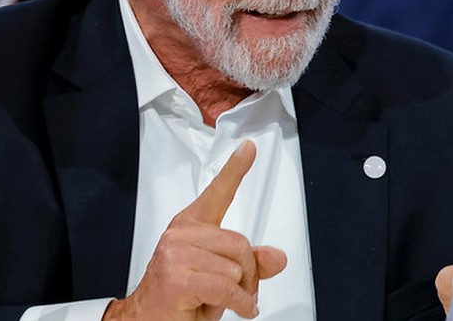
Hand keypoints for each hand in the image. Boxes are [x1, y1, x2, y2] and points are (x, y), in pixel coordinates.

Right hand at [103, 141, 286, 320]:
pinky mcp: (178, 278)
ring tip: (218, 300)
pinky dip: (239, 303)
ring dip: (239, 293)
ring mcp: (176, 254)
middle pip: (241, 244)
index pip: (216, 192)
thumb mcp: (221, 278)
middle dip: (248, 274)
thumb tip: (277, 257)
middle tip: (238, 292)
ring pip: (236, 268)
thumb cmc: (179, 300)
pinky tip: (237, 308)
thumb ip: (249, 263)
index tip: (248, 148)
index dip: (235, 169)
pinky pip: (227, 288)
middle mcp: (181, 234)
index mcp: (189, 226)